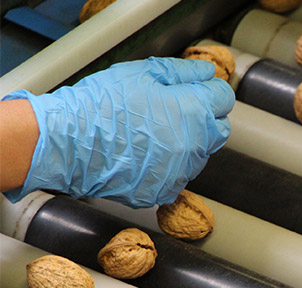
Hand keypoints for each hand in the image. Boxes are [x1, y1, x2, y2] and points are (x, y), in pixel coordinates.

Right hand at [2, 57, 233, 207]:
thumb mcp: (142, 73)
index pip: (224, 99)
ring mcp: (181, 171)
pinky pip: (178, 176)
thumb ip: (183, 72)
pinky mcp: (165, 190)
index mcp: (194, 112)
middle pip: (219, 129)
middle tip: (173, 111)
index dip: (209, 91)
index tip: (192, 90)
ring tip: (151, 133)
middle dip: (205, 118)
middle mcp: (195, 145)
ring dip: (187, 143)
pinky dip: (168, 166)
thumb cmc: (102, 103)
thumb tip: (207, 73)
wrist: (67, 142)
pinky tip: (143, 155)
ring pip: (199, 155)